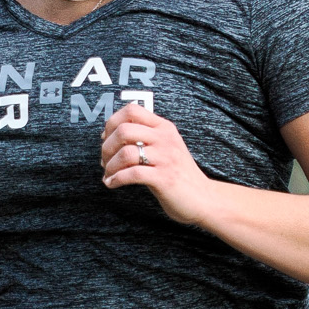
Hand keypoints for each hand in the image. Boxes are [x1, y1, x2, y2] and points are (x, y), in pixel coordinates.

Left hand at [99, 104, 213, 223]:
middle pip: (124, 130)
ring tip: (108, 174)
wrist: (203, 198)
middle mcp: (165, 139)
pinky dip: (116, 179)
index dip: (112, 122)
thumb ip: (144, 138)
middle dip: (107, 146)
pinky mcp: (164, 178)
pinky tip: (112, 184)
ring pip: (125, 152)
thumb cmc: (178, 175)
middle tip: (105, 161)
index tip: (106, 139)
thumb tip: (109, 136)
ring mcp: (165, 158)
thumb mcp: (165, 148)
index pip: (132, 110)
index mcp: (164, 127)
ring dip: (110, 165)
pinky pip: (131, 174)